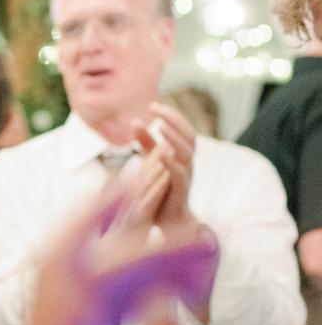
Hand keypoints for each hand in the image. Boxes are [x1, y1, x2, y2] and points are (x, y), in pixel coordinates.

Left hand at [0, 193, 192, 324]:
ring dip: (109, 273)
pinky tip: (143, 319)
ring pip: (71, 309)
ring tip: (155, 251)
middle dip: (100, 235)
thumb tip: (161, 309)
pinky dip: (111, 318)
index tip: (120, 184)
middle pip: (62, 280)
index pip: (58, 274)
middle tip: (145, 204)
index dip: (86, 224)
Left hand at [135, 104, 198, 231]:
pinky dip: (172, 162)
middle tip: (156, 108)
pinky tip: (162, 153)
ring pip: (187, 152)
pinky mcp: (181, 191)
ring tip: (160, 126)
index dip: (171, 115)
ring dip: (174, 137)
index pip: (183, 128)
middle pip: (189, 135)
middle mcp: (188, 162)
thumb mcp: (151, 161)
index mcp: (182, 153)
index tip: (153, 105)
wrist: (167, 219)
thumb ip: (146, 142)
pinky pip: (180, 174)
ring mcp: (186, 176)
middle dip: (174, 120)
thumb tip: (135, 120)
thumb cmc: (161, 188)